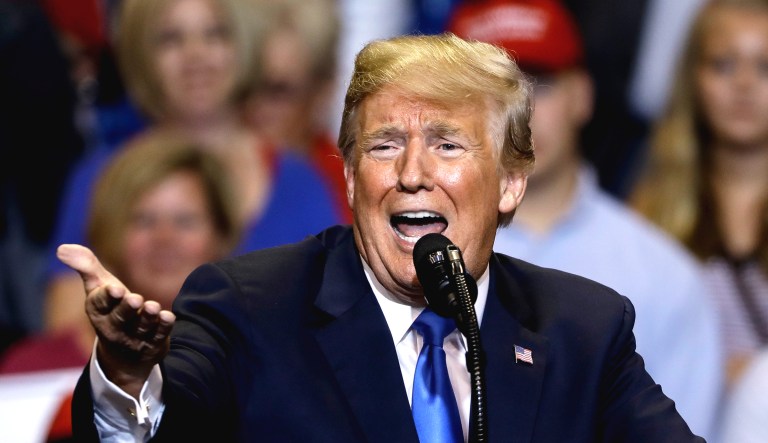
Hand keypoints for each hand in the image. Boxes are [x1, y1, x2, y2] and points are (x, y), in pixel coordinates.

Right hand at [57, 244, 175, 397]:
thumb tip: (62, 248)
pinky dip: (163, 327)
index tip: (114, 288)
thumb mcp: (98, 289)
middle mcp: (115, 327)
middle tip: (135, 298)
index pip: (100, 304)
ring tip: (153, 306)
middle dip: (126, 308)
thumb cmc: (110, 310)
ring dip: (148, 317)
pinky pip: (159, 336)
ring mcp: (134, 337)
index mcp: (98, 312)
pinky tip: (168, 317)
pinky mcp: (153, 344)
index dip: (107, 296)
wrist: (125, 354)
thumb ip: (86, 267)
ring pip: (141, 327)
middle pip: (120, 318)